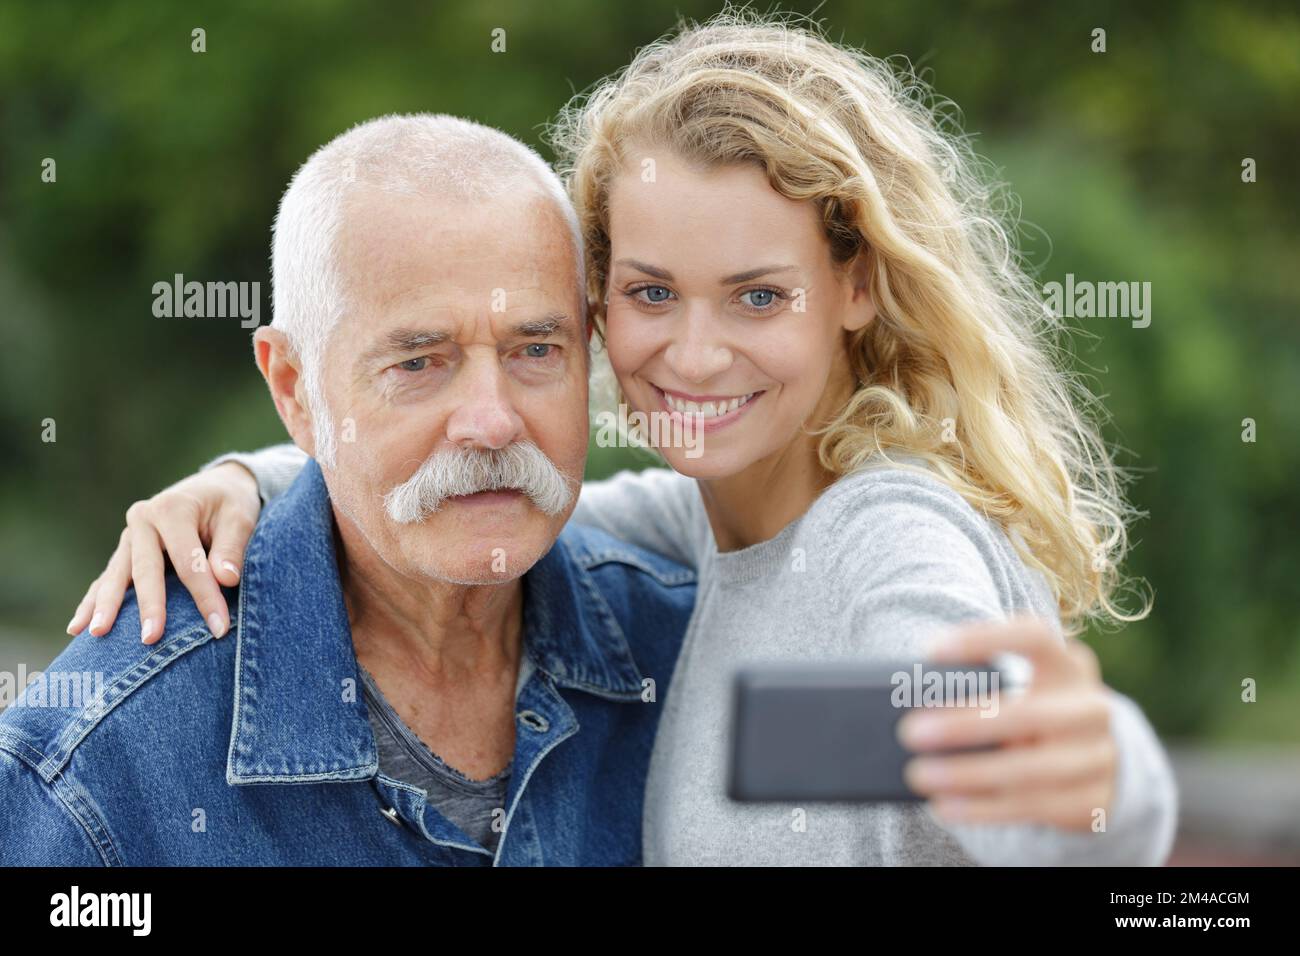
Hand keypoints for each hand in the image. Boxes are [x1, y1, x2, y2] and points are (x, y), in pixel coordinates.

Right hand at [66, 462, 261, 643]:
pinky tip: (77, 627)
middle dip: (149, 606)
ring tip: (97, 634)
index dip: (205, 596)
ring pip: (117, 575)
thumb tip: (226, 579)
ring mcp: (130, 536)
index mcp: (172, 509)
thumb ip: (232, 548)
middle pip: (145, 570)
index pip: (189, 562)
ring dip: (106, 606)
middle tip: (150, 639)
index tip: (219, 628)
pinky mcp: (125, 550)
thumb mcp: (240, 518)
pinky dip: (93, 602)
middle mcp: (143, 520)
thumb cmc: (231, 503)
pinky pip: (107, 578)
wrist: (216, 486)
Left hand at [896, 617, 1116, 830]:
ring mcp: (1097, 757)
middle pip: (1029, 713)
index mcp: (1069, 665)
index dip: (984, 639)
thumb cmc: (1034, 713)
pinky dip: (981, 809)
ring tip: (919, 774)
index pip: (1034, 637)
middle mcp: (1091, 708)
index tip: (930, 650)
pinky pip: (1030, 808)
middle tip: (909, 731)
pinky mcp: (1091, 801)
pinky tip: (944, 805)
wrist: (1098, 759)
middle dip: (965, 724)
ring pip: (1029, 770)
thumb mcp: (1021, 690)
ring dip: (967, 774)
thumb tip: (911, 706)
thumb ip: (981, 690)